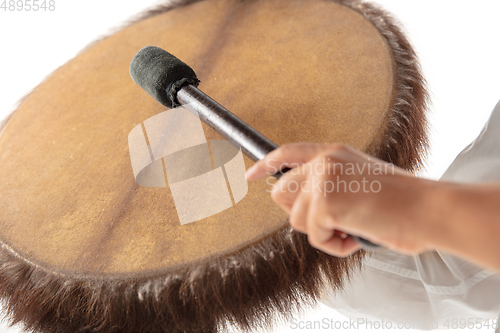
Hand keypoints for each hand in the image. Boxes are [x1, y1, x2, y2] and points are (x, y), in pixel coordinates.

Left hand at [246, 143, 437, 256]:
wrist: (427, 208)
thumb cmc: (401, 201)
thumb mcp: (360, 181)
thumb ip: (330, 184)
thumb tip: (303, 206)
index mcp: (333, 153)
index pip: (288, 152)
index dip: (265, 165)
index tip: (249, 175)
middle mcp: (324, 161)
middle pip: (280, 193)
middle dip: (300, 215)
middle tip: (331, 222)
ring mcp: (322, 179)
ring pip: (295, 219)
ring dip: (323, 233)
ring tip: (352, 228)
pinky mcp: (324, 202)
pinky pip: (313, 236)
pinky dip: (334, 245)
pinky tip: (356, 235)